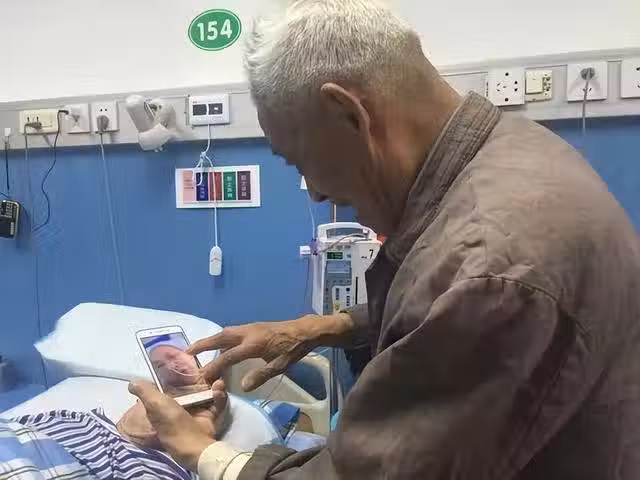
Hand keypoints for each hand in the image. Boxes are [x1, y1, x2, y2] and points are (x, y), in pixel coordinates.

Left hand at [127, 379, 227, 470]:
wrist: (193, 441)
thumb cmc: (171, 422)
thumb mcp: (154, 403)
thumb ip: (145, 391)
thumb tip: (131, 382)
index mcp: (164, 406)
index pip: (169, 388)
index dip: (176, 376)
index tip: (183, 364)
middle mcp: (179, 408)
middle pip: (189, 389)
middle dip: (199, 379)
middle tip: (207, 370)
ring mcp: (195, 412)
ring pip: (205, 394)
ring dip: (212, 387)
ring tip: (217, 382)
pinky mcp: (209, 416)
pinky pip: (216, 402)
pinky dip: (219, 396)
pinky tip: (219, 389)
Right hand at [188, 313, 353, 390]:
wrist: (304, 330)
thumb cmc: (293, 349)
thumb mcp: (280, 366)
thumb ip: (261, 376)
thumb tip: (242, 387)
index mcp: (254, 344)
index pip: (228, 356)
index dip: (214, 366)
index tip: (200, 376)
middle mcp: (247, 333)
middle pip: (220, 338)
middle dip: (202, 345)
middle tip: (185, 352)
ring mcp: (249, 328)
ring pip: (224, 333)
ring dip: (209, 340)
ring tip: (196, 349)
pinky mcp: (252, 327)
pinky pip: (231, 332)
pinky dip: (220, 339)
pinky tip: (218, 347)